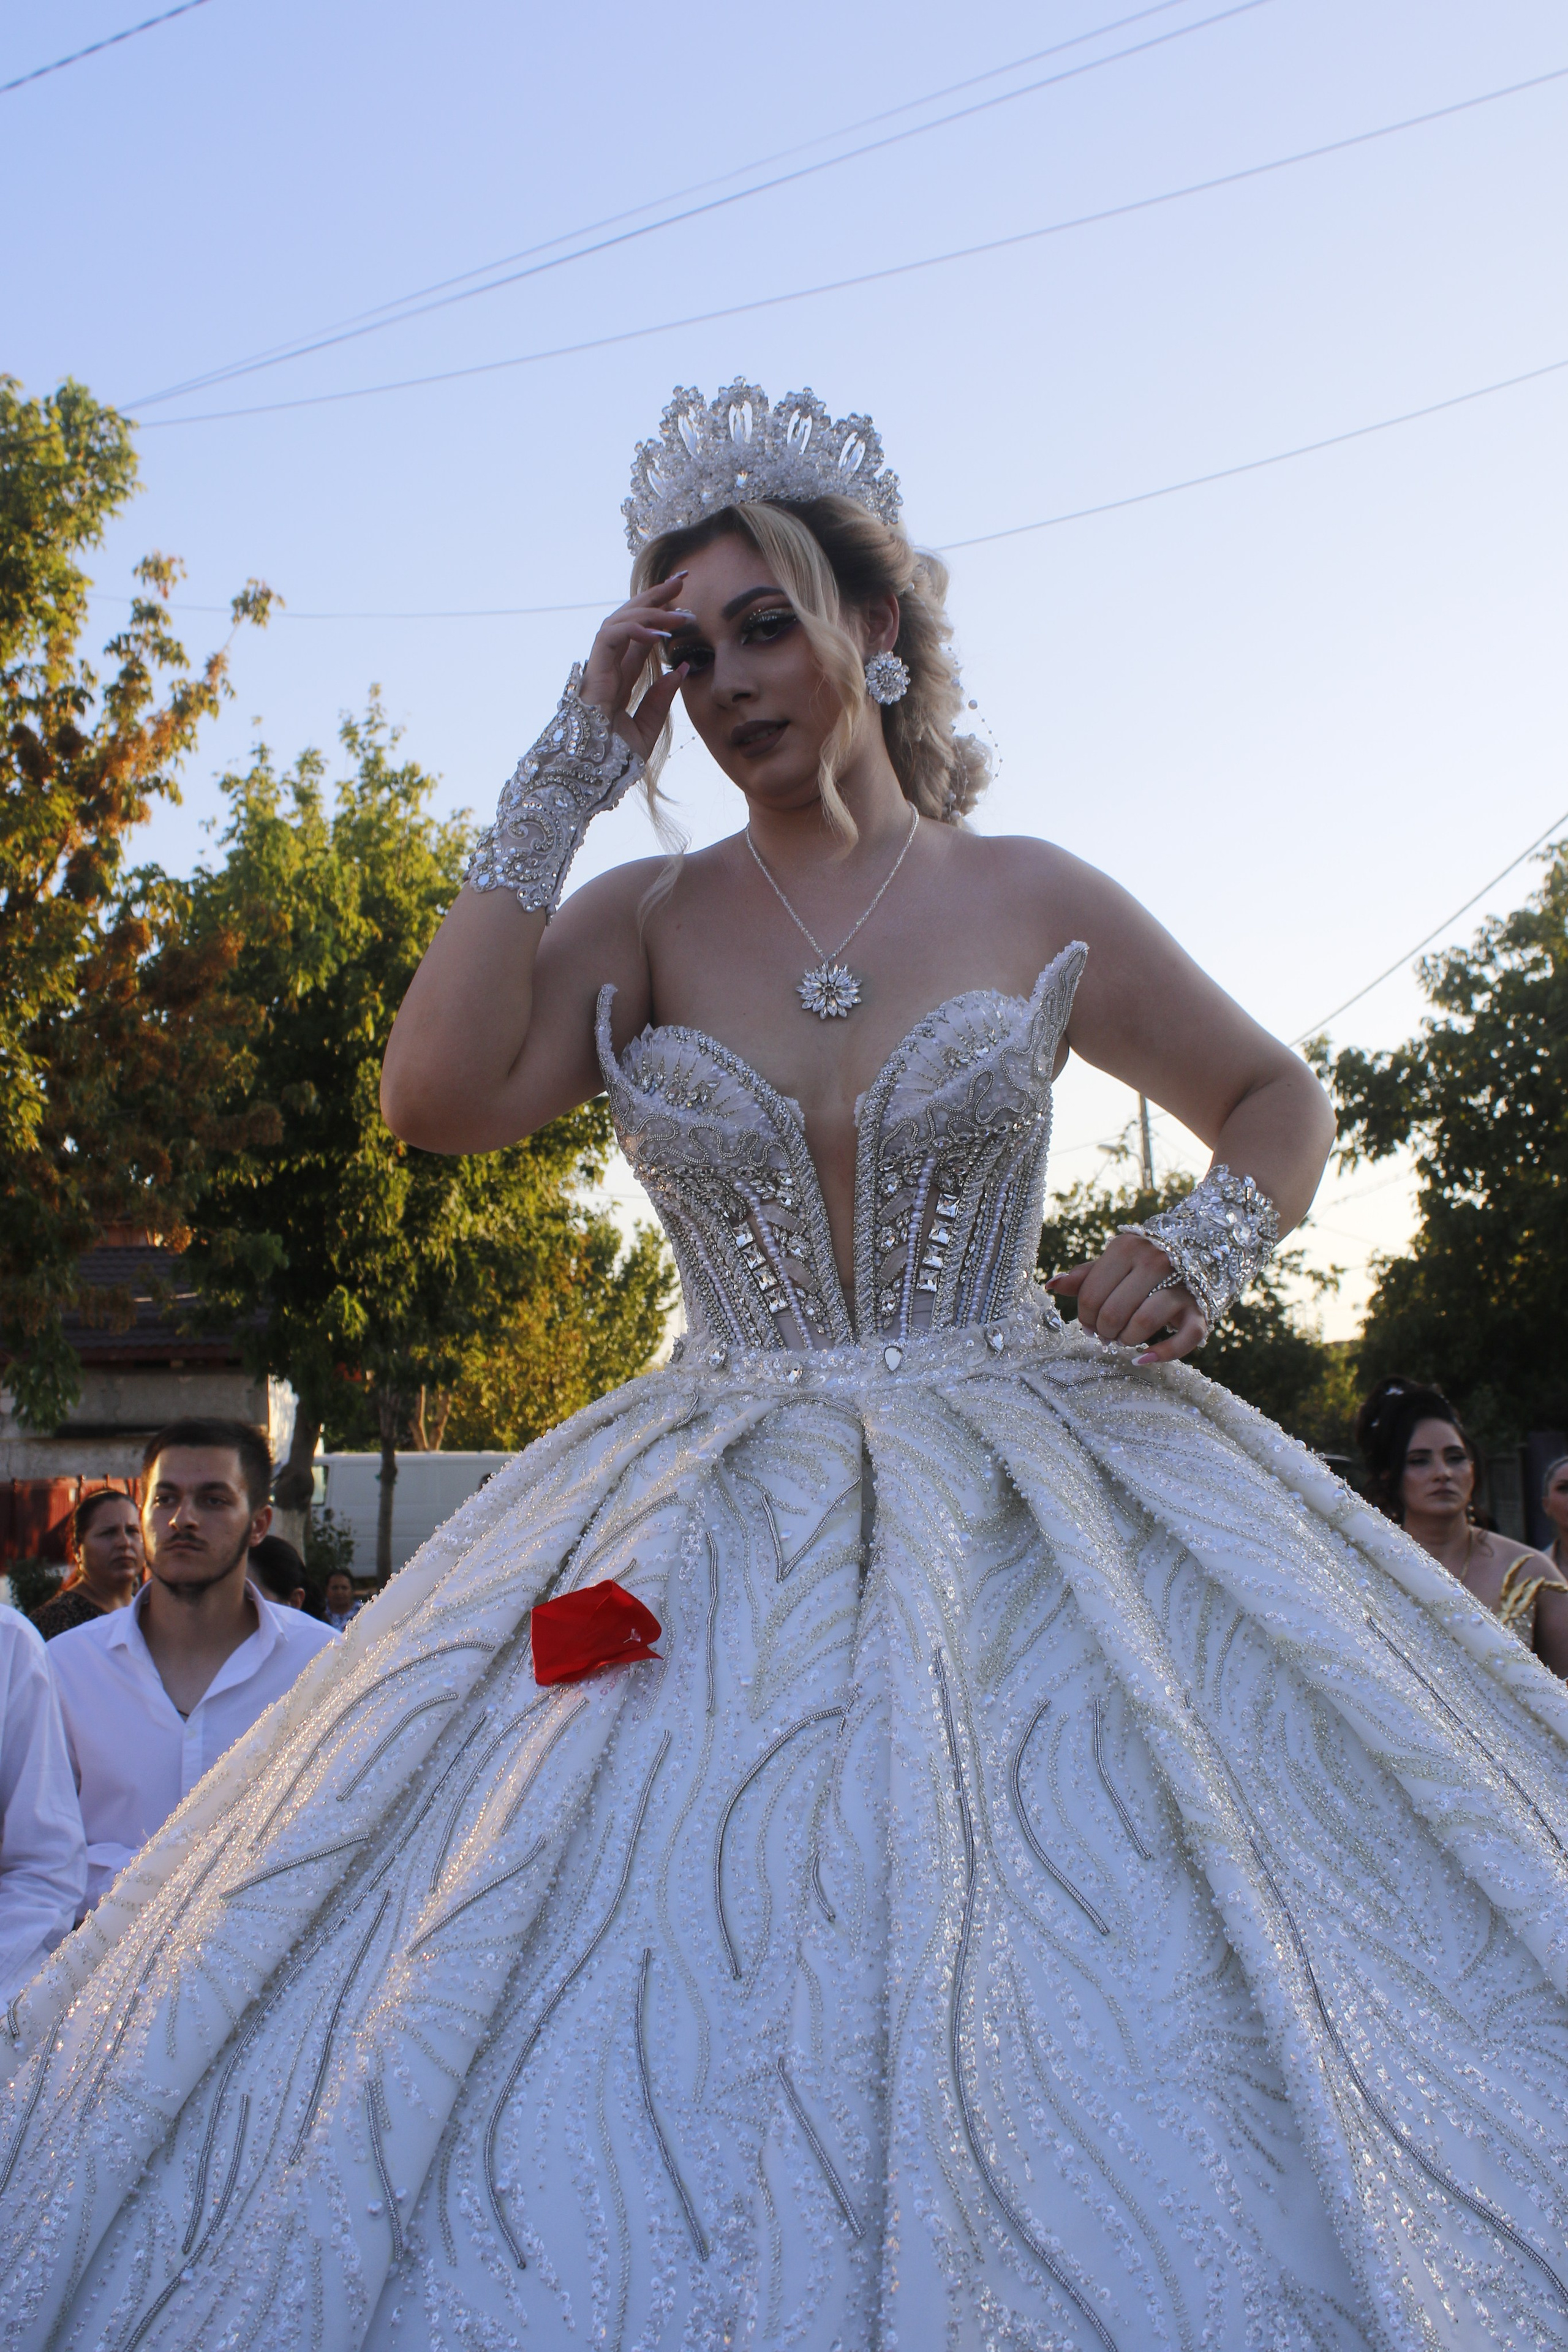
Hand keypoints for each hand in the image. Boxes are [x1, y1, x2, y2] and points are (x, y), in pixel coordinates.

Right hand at [581, 571, 694, 762]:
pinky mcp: (593, 672)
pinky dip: (633, 629)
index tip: (684, 601)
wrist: (591, 777)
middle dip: (654, 597)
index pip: (640, 637)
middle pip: (629, 620)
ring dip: (649, 610)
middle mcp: (607, 667)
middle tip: (682, 580)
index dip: (660, 616)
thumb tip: (682, 670)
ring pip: (619, 622)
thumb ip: (661, 700)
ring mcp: (598, 668)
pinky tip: (659, 633)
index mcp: (620, 678)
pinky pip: (610, 637)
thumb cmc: (612, 761)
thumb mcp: (647, 729)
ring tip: (678, 608)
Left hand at [1045, 1232, 1207, 1364]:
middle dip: (1104, 1331)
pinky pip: (1183, 1339)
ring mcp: (1181, 1285)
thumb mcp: (1114, 1264)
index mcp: (1126, 1248)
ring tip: (1125, 1339)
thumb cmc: (1143, 1266)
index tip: (1089, 1324)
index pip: (1090, 1295)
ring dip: (1127, 1340)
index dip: (1085, 1317)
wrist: (1197, 1257)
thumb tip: (1051, 1284)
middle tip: (1107, 1335)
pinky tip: (1142, 1359)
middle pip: (1113, 1312)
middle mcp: (1155, 1261)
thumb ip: (1085, 1276)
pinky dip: (1161, 1354)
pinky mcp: (1200, 1309)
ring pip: (1142, 1323)